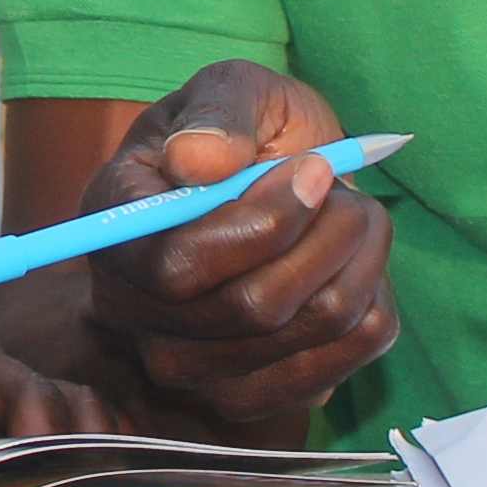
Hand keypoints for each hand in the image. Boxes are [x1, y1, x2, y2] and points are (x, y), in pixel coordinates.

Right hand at [70, 62, 398, 442]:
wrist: (280, 182)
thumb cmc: (246, 131)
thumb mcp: (234, 88)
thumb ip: (218, 112)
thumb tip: (196, 160)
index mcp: (116, 229)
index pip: (176, 267)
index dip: (261, 225)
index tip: (314, 171)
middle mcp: (135, 313)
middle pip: (250, 307)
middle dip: (325, 235)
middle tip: (342, 186)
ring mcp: (192, 367)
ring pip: (308, 330)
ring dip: (356, 259)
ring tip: (351, 214)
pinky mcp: (252, 398)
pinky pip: (342, 362)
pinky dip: (370, 300)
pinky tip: (353, 264)